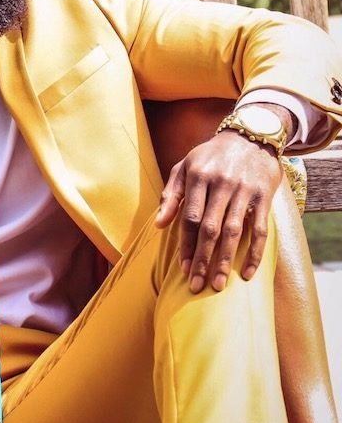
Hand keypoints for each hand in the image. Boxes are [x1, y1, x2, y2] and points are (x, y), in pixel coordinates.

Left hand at [155, 116, 285, 292]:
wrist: (250, 137)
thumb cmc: (211, 156)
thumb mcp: (185, 166)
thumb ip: (172, 195)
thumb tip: (159, 225)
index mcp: (198, 176)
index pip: (189, 217)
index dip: (185, 245)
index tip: (183, 268)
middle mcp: (220, 183)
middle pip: (209, 228)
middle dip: (202, 259)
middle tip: (197, 285)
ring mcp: (243, 190)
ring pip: (233, 232)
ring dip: (224, 261)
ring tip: (217, 285)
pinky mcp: (263, 196)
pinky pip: (259, 230)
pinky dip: (254, 253)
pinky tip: (247, 273)